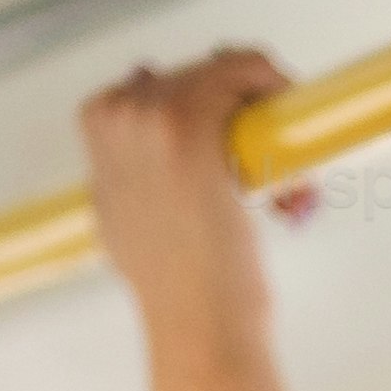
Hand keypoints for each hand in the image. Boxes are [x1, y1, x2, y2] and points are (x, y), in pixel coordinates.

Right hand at [80, 49, 290, 340]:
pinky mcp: (186, 122)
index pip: (157, 85)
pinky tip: (291, 106)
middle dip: (241, 119)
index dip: (209, 107)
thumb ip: (128, 181)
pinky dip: (273, 80)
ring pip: (222, 73)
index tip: (241, 137)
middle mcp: (115, 118)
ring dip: (263, 116)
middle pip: (194, 78)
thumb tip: (142, 162)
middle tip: (274, 173)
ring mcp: (146, 117)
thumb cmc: (179, 288)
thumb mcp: (127, 222)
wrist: (197, 322)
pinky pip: (242, 67)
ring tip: (285, 179)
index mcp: (98, 136)